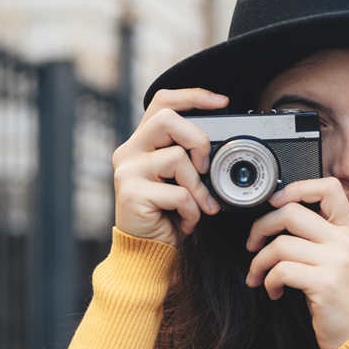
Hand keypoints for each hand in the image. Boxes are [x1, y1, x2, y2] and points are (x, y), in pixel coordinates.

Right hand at [111, 88, 226, 246]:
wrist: (147, 252)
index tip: (221, 101)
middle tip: (205, 168)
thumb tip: (219, 148)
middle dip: (197, 140)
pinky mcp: (132, 193)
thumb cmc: (167, 217)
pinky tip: (184, 220)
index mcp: (142, 143)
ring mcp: (127, 171)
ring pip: (176, 158)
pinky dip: (191, 211)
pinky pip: (178, 193)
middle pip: (167, 119)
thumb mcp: (182, 181)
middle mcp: (130, 152)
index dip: (192, 96)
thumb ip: (191, 160)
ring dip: (197, 187)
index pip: (162, 102)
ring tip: (196, 205)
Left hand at [245, 178, 348, 348]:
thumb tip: (278, 217)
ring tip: (259, 275)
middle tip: (253, 244)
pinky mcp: (324, 284)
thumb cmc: (341, 300)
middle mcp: (344, 242)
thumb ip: (319, 237)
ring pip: (280, 245)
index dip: (297, 188)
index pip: (329, 188)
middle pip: (291, 212)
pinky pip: (281, 271)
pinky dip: (268, 281)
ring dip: (259, 262)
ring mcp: (336, 262)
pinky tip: (273, 291)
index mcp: (348, 231)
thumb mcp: (339, 261)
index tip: (276, 203)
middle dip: (261, 227)